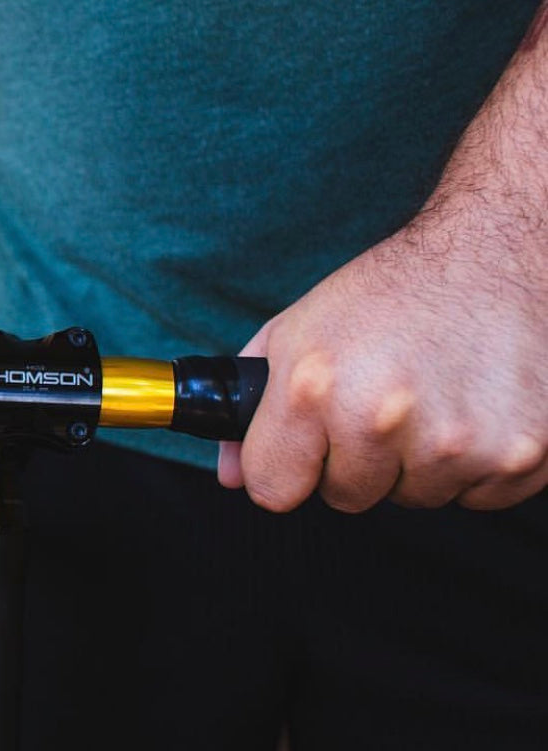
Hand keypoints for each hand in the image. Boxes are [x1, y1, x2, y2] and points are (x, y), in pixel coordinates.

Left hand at [217, 210, 547, 511]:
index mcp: (315, 388)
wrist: (493, 253)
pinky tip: (472, 405)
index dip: (287, 467)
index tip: (304, 447)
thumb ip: (253, 406)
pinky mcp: (521, 454)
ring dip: (418, 461)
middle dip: (357, 460)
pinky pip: (479, 496)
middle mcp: (382, 420)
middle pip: (348, 497)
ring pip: (416, 497)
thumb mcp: (298, 332)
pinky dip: (476, 464)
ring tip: (430, 395)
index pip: (273, 490)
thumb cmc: (389, 291)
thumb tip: (231, 476)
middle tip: (380, 402)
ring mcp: (457, 443)